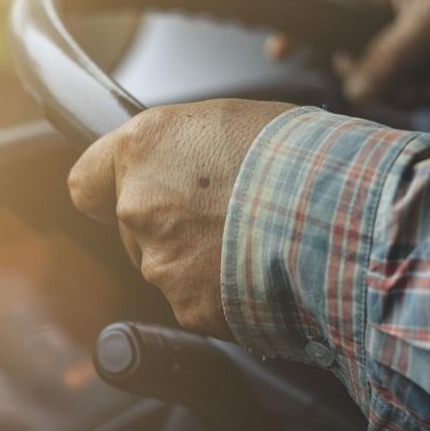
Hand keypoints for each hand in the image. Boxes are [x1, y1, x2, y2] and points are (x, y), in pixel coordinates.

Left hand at [68, 99, 294, 337]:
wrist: (343, 212)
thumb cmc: (300, 155)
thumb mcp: (231, 121)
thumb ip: (184, 148)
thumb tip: (181, 163)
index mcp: (142, 149)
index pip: (86, 182)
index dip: (108, 190)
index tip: (127, 194)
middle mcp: (138, 205)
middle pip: (135, 228)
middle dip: (173, 226)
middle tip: (229, 214)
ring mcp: (161, 262)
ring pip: (169, 268)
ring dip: (202, 262)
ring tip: (257, 242)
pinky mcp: (190, 308)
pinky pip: (200, 304)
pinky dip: (226, 296)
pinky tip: (263, 274)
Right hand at [269, 0, 429, 105]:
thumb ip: (385, 59)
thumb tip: (351, 91)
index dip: (298, 26)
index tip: (277, 54)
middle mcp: (392, 12)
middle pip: (353, 56)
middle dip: (383, 78)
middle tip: (412, 83)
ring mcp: (414, 40)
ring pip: (387, 81)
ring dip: (419, 91)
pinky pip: (417, 91)